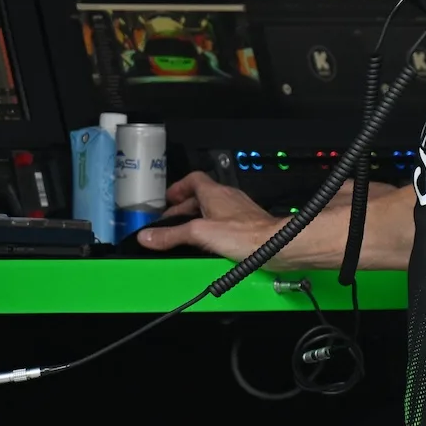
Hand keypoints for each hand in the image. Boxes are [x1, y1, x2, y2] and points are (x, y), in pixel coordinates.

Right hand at [135, 172, 281, 262]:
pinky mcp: (247, 225)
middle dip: (184, 207)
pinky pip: (224, 222)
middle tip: (171, 220)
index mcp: (215, 193)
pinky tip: (208, 244)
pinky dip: (212, 229)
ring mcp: (239, 211)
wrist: (276, 246)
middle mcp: (228, 198)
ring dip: (198, 218)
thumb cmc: (246, 235)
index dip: (178, 187)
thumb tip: (148, 236)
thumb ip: (172, 234)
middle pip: (201, 196)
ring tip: (186, 232)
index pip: (193, 179)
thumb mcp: (199, 233)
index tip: (167, 199)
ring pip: (213, 209)